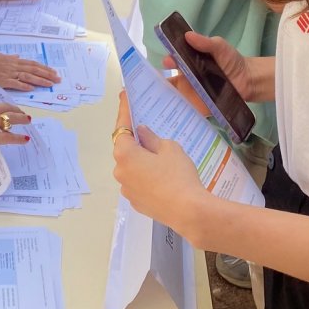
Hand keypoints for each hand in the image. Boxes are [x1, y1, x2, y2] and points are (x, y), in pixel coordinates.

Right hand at [0, 48, 60, 90]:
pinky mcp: (2, 80)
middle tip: (58, 79)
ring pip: (28, 76)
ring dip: (40, 80)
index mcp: (13, 61)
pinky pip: (15, 83)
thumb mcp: (0, 56)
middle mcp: (14, 66)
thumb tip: (17, 56)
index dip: (44, 68)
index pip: (32, 64)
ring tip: (51, 83)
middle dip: (47, 74)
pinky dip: (24, 85)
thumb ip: (10, 58)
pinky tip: (33, 88)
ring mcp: (8, 73)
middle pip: (34, 69)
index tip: (53, 71)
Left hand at [111, 92, 208, 235]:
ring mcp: (126, 190)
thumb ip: (152, 138)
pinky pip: (138, 184)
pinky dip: (146, 177)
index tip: (124, 97)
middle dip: (135, 141)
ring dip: (141, 161)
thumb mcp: (170, 148)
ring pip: (131, 168)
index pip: (122, 126)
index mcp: (125, 154)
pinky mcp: (136, 204)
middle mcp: (120, 171)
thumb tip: (141, 133)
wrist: (189, 212)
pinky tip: (163, 179)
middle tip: (149, 133)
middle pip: (125, 150)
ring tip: (161, 160)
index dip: (124, 110)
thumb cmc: (178, 175)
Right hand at [164, 29, 265, 102]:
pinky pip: (187, 110)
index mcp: (188, 62)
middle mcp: (187, 78)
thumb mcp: (219, 47)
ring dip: (168, 99)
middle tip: (162, 83)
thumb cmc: (231, 61)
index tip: (168, 61)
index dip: (169, 61)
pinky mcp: (199, 107)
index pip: (173, 61)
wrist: (248, 80)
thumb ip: (205, 42)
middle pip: (170, 80)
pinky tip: (175, 114)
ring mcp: (192, 93)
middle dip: (163, 82)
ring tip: (163, 102)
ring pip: (175, 97)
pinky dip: (179, 112)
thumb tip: (188, 35)